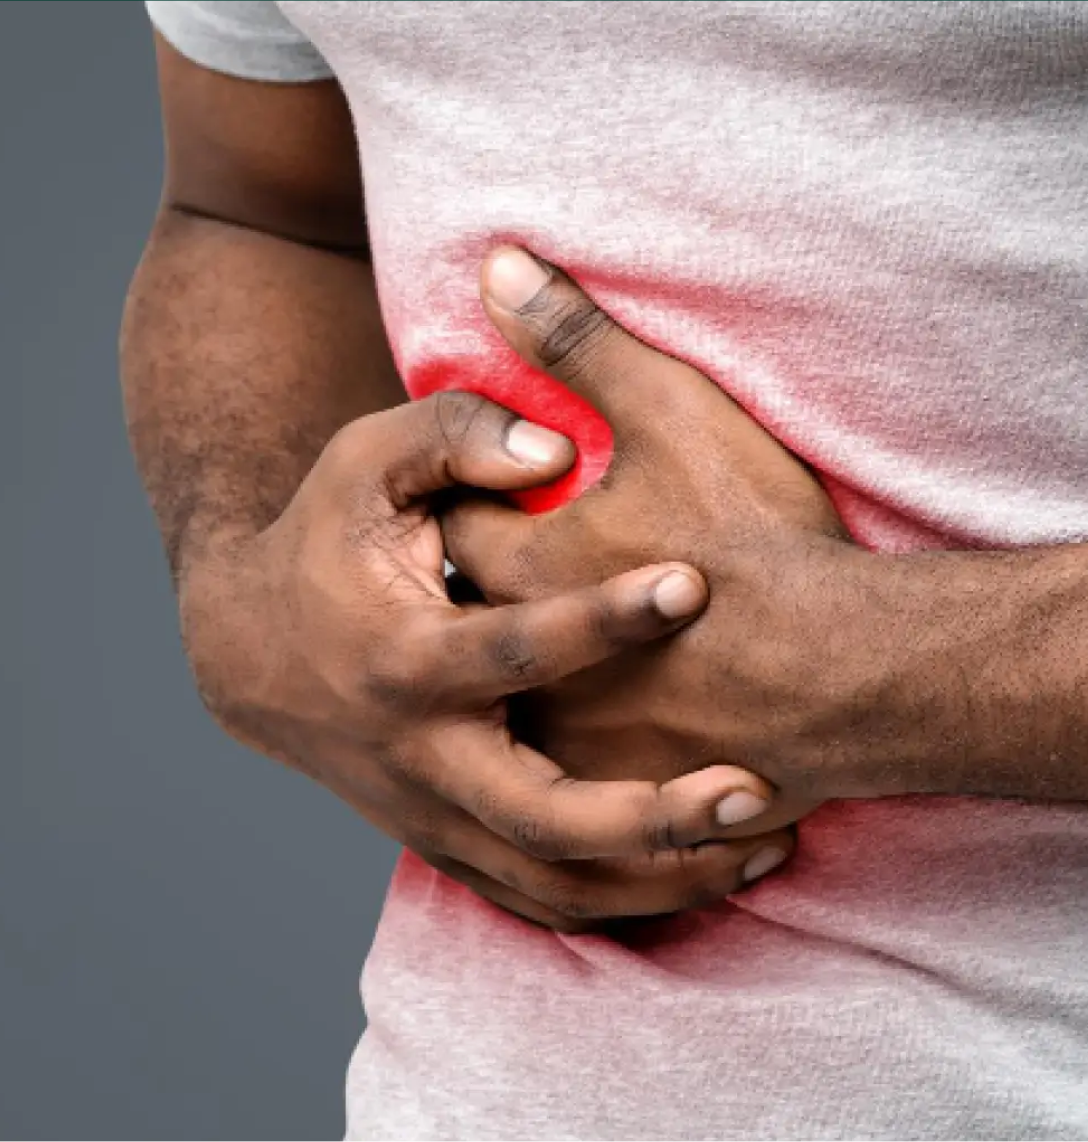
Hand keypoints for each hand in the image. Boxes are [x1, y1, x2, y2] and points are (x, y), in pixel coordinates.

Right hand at [178, 392, 796, 930]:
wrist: (249, 652)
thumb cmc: (323, 541)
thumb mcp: (365, 463)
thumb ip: (455, 434)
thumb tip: (557, 453)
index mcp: (404, 658)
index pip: (515, 651)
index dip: (604, 619)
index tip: (693, 584)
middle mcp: (420, 756)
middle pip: (543, 819)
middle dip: (653, 816)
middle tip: (753, 791)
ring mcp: (432, 815)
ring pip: (555, 884)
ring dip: (663, 877)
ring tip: (765, 846)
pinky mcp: (446, 843)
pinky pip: (542, 899)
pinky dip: (627, 898)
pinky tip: (710, 871)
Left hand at [444, 249, 876, 824]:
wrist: (850, 673)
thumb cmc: (758, 542)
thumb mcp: (669, 412)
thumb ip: (576, 342)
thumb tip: (496, 262)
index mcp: (524, 567)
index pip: (454, 523)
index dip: (463, 502)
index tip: (472, 497)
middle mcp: (523, 663)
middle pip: (461, 622)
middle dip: (465, 596)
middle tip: (475, 583)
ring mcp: (563, 738)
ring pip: (498, 709)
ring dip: (505, 681)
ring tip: (520, 664)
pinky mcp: (610, 794)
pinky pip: (557, 779)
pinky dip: (562, 751)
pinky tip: (582, 739)